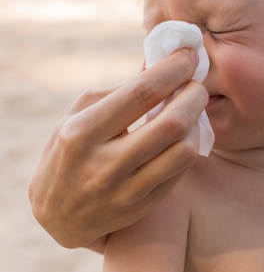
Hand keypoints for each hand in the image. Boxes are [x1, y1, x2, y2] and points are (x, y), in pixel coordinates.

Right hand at [28, 49, 207, 249]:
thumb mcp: (77, 116)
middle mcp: (104, 164)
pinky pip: (182, 169)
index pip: (142, 93)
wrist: (57, 216)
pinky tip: (185, 132)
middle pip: (173, 122)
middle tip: (196, 83)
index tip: (189, 55)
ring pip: (185, 150)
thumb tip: (161, 66)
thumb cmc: (69, 152)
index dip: (173, 69)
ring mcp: (126, 189)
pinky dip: (190, 143)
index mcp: (82, 132)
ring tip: (191, 110)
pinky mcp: (144, 204)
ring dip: (197, 122)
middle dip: (194, 94)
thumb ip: (118, 92)